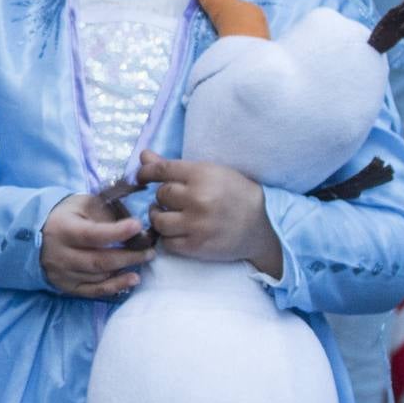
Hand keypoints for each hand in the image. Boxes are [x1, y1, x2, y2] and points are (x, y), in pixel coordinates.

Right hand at [40, 191, 152, 297]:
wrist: (33, 236)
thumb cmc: (64, 216)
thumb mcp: (80, 204)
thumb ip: (103, 210)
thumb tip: (131, 222)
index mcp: (63, 229)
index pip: (91, 234)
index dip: (116, 232)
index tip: (138, 226)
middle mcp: (61, 254)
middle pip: (99, 260)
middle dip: (129, 256)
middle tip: (150, 250)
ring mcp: (63, 273)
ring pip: (99, 277)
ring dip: (125, 270)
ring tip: (144, 260)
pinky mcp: (67, 286)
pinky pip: (94, 291)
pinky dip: (115, 286)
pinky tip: (132, 279)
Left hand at [135, 150, 283, 276]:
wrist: (262, 227)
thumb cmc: (235, 194)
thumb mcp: (210, 173)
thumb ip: (174, 167)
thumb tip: (143, 156)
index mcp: (203, 175)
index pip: (162, 170)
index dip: (146, 172)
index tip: (141, 176)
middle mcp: (199, 198)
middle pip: (161, 195)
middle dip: (164, 197)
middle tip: (174, 200)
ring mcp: (197, 224)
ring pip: (158, 219)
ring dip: (160, 217)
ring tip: (170, 215)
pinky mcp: (197, 246)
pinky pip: (167, 242)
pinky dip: (168, 237)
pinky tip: (178, 231)